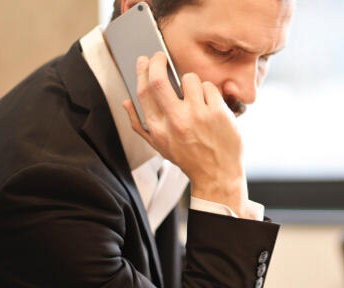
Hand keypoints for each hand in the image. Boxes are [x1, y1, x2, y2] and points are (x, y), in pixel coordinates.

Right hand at [123, 52, 252, 218]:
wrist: (217, 175)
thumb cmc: (188, 159)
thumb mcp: (159, 145)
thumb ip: (139, 124)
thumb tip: (126, 102)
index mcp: (158, 129)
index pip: (144, 92)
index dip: (142, 71)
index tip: (145, 61)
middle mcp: (176, 121)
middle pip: (159, 79)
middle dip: (158, 61)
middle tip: (161, 56)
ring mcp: (198, 115)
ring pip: (189, 79)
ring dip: (191, 82)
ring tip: (195, 96)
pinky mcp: (218, 112)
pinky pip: (209, 87)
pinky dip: (209, 92)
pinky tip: (210, 105)